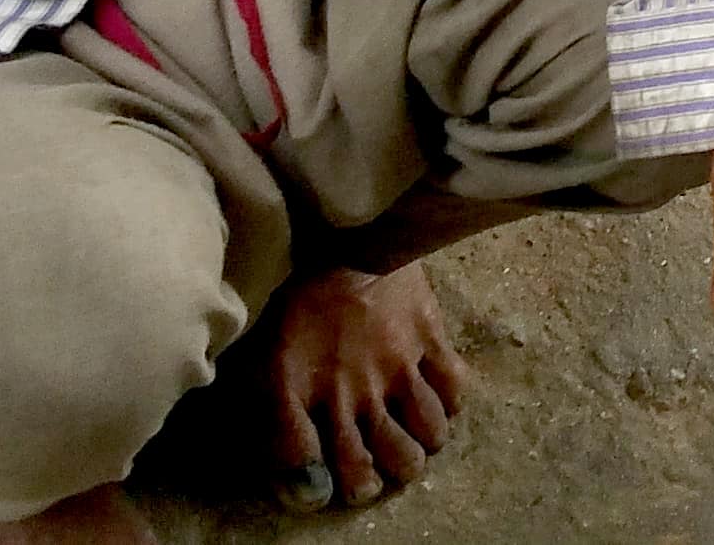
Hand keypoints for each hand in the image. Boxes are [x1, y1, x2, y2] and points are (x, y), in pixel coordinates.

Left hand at [259, 261, 468, 507]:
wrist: (341, 224)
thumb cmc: (292, 284)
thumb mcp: (260, 344)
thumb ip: (268, 398)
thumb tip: (283, 434)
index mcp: (299, 393)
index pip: (308, 470)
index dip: (314, 489)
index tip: (319, 486)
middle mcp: (351, 394)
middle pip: (377, 470)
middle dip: (374, 480)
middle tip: (373, 468)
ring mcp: (397, 369)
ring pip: (424, 439)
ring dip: (417, 447)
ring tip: (409, 437)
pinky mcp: (430, 339)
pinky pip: (454, 391)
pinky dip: (448, 402)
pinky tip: (433, 396)